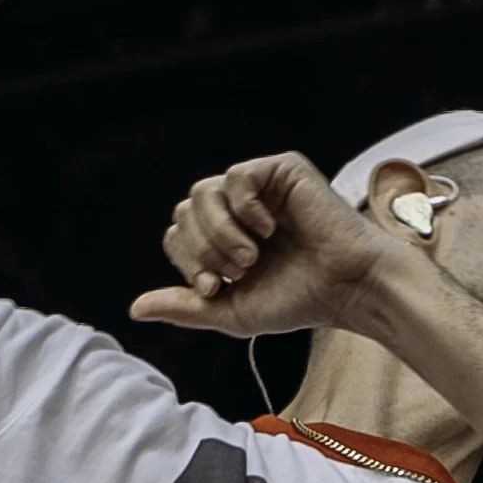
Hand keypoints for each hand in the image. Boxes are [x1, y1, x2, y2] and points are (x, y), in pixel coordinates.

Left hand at [129, 151, 398, 337]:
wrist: (347, 288)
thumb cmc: (298, 300)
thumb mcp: (231, 312)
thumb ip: (185, 307)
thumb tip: (135, 309)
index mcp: (224, 238)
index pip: (177, 234)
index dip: (186, 261)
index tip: (213, 288)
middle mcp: (238, 210)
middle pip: (186, 211)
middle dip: (203, 249)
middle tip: (237, 271)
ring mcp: (259, 188)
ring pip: (204, 192)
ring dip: (220, 231)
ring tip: (251, 255)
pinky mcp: (281, 170)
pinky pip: (237, 176)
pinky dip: (245, 207)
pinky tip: (269, 228)